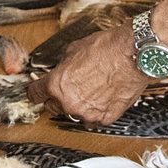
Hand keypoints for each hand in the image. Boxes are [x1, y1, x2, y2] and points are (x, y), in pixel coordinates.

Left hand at [26, 24, 149, 125]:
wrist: (133, 54)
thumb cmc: (106, 49)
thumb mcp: (73, 49)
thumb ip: (62, 66)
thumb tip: (60, 70)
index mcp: (56, 85)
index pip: (35, 94)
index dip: (35, 91)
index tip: (36, 91)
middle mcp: (69, 103)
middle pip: (52, 107)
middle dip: (57, 98)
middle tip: (69, 87)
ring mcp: (87, 113)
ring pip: (74, 113)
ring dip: (78, 104)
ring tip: (91, 88)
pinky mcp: (105, 118)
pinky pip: (94, 118)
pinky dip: (97, 109)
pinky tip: (103, 95)